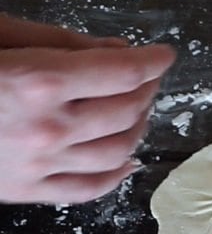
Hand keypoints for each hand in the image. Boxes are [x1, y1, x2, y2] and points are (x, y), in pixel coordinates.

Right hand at [0, 13, 174, 203]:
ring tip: (137, 108)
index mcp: (36, 82)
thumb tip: (116, 49)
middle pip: (128, 110)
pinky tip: (128, 160)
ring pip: (119, 151)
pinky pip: (90, 189)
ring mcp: (38, 166)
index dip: (151, 61)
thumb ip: (60, 41)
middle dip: (146, 89)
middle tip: (146, 75)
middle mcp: (46, 129)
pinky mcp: (25, 192)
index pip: (122, 72)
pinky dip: (118, 174)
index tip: (163, 54)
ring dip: (139, 126)